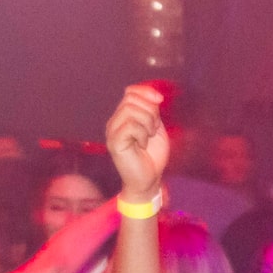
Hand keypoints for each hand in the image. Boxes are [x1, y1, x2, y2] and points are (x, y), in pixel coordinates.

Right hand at [105, 84, 169, 200]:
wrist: (149, 179)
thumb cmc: (152, 156)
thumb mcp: (156, 127)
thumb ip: (152, 110)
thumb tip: (154, 96)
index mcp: (124, 116)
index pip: (131, 92)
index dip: (146, 92)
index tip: (160, 100)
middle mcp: (115, 122)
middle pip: (131, 99)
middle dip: (150, 110)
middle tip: (154, 128)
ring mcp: (112, 132)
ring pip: (130, 110)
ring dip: (147, 122)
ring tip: (148, 136)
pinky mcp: (114, 142)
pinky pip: (130, 126)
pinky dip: (142, 133)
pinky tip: (142, 144)